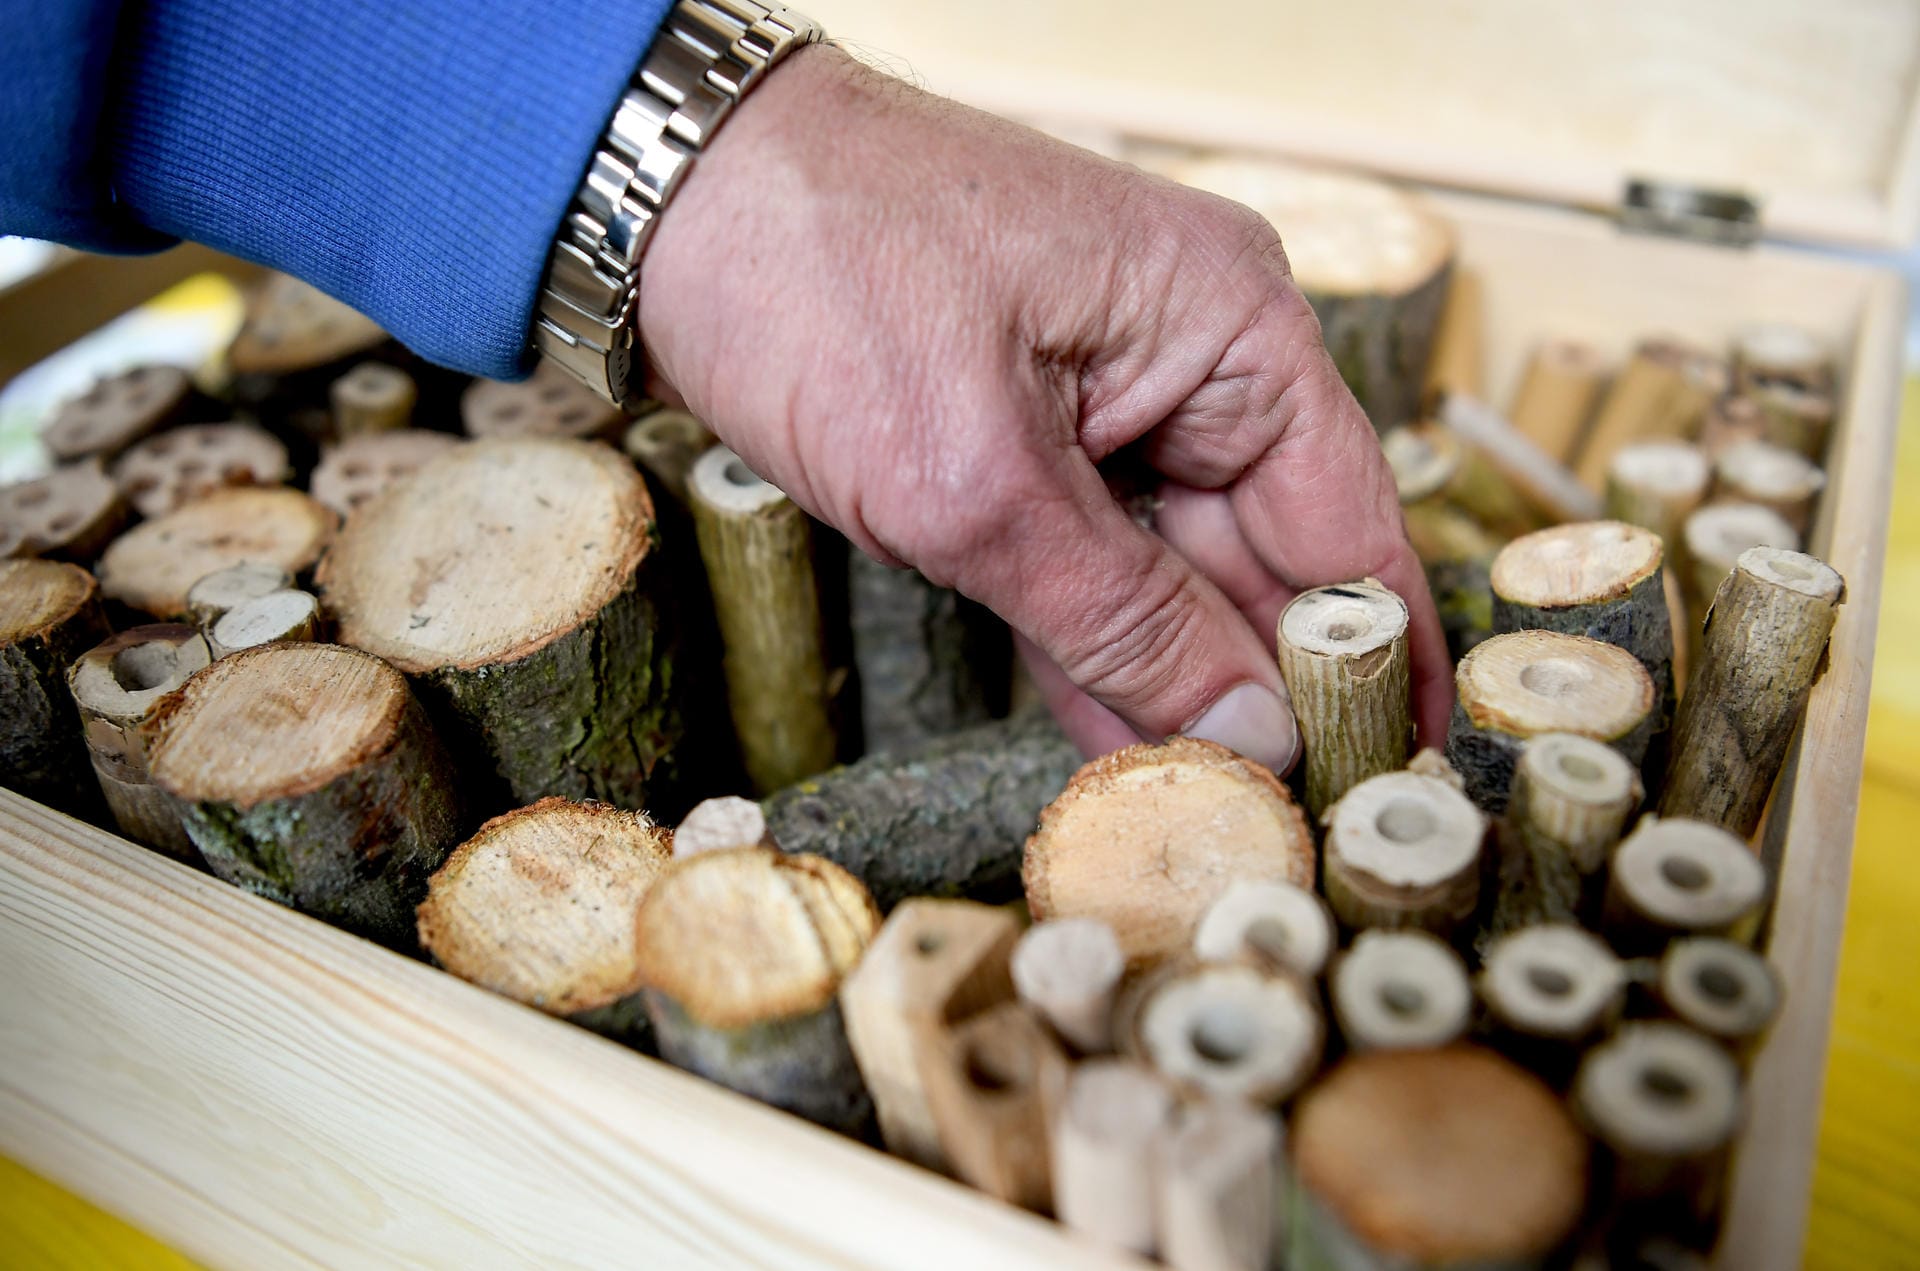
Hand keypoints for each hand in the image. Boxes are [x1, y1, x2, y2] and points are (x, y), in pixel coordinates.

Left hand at [637, 46, 1451, 768]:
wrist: (664, 202)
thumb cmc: (817, 272)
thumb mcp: (976, 477)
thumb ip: (1121, 619)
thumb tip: (1247, 728)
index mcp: (1227, 327)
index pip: (1347, 523)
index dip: (1377, 662)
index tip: (1395, 780)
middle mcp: (1188, 359)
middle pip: (1268, 559)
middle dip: (1274, 695)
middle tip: (1294, 835)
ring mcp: (1104, 400)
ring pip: (1175, 574)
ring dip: (1185, 689)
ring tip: (1218, 816)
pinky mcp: (1025, 438)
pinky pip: (1090, 564)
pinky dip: (1100, 650)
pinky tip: (1126, 753)